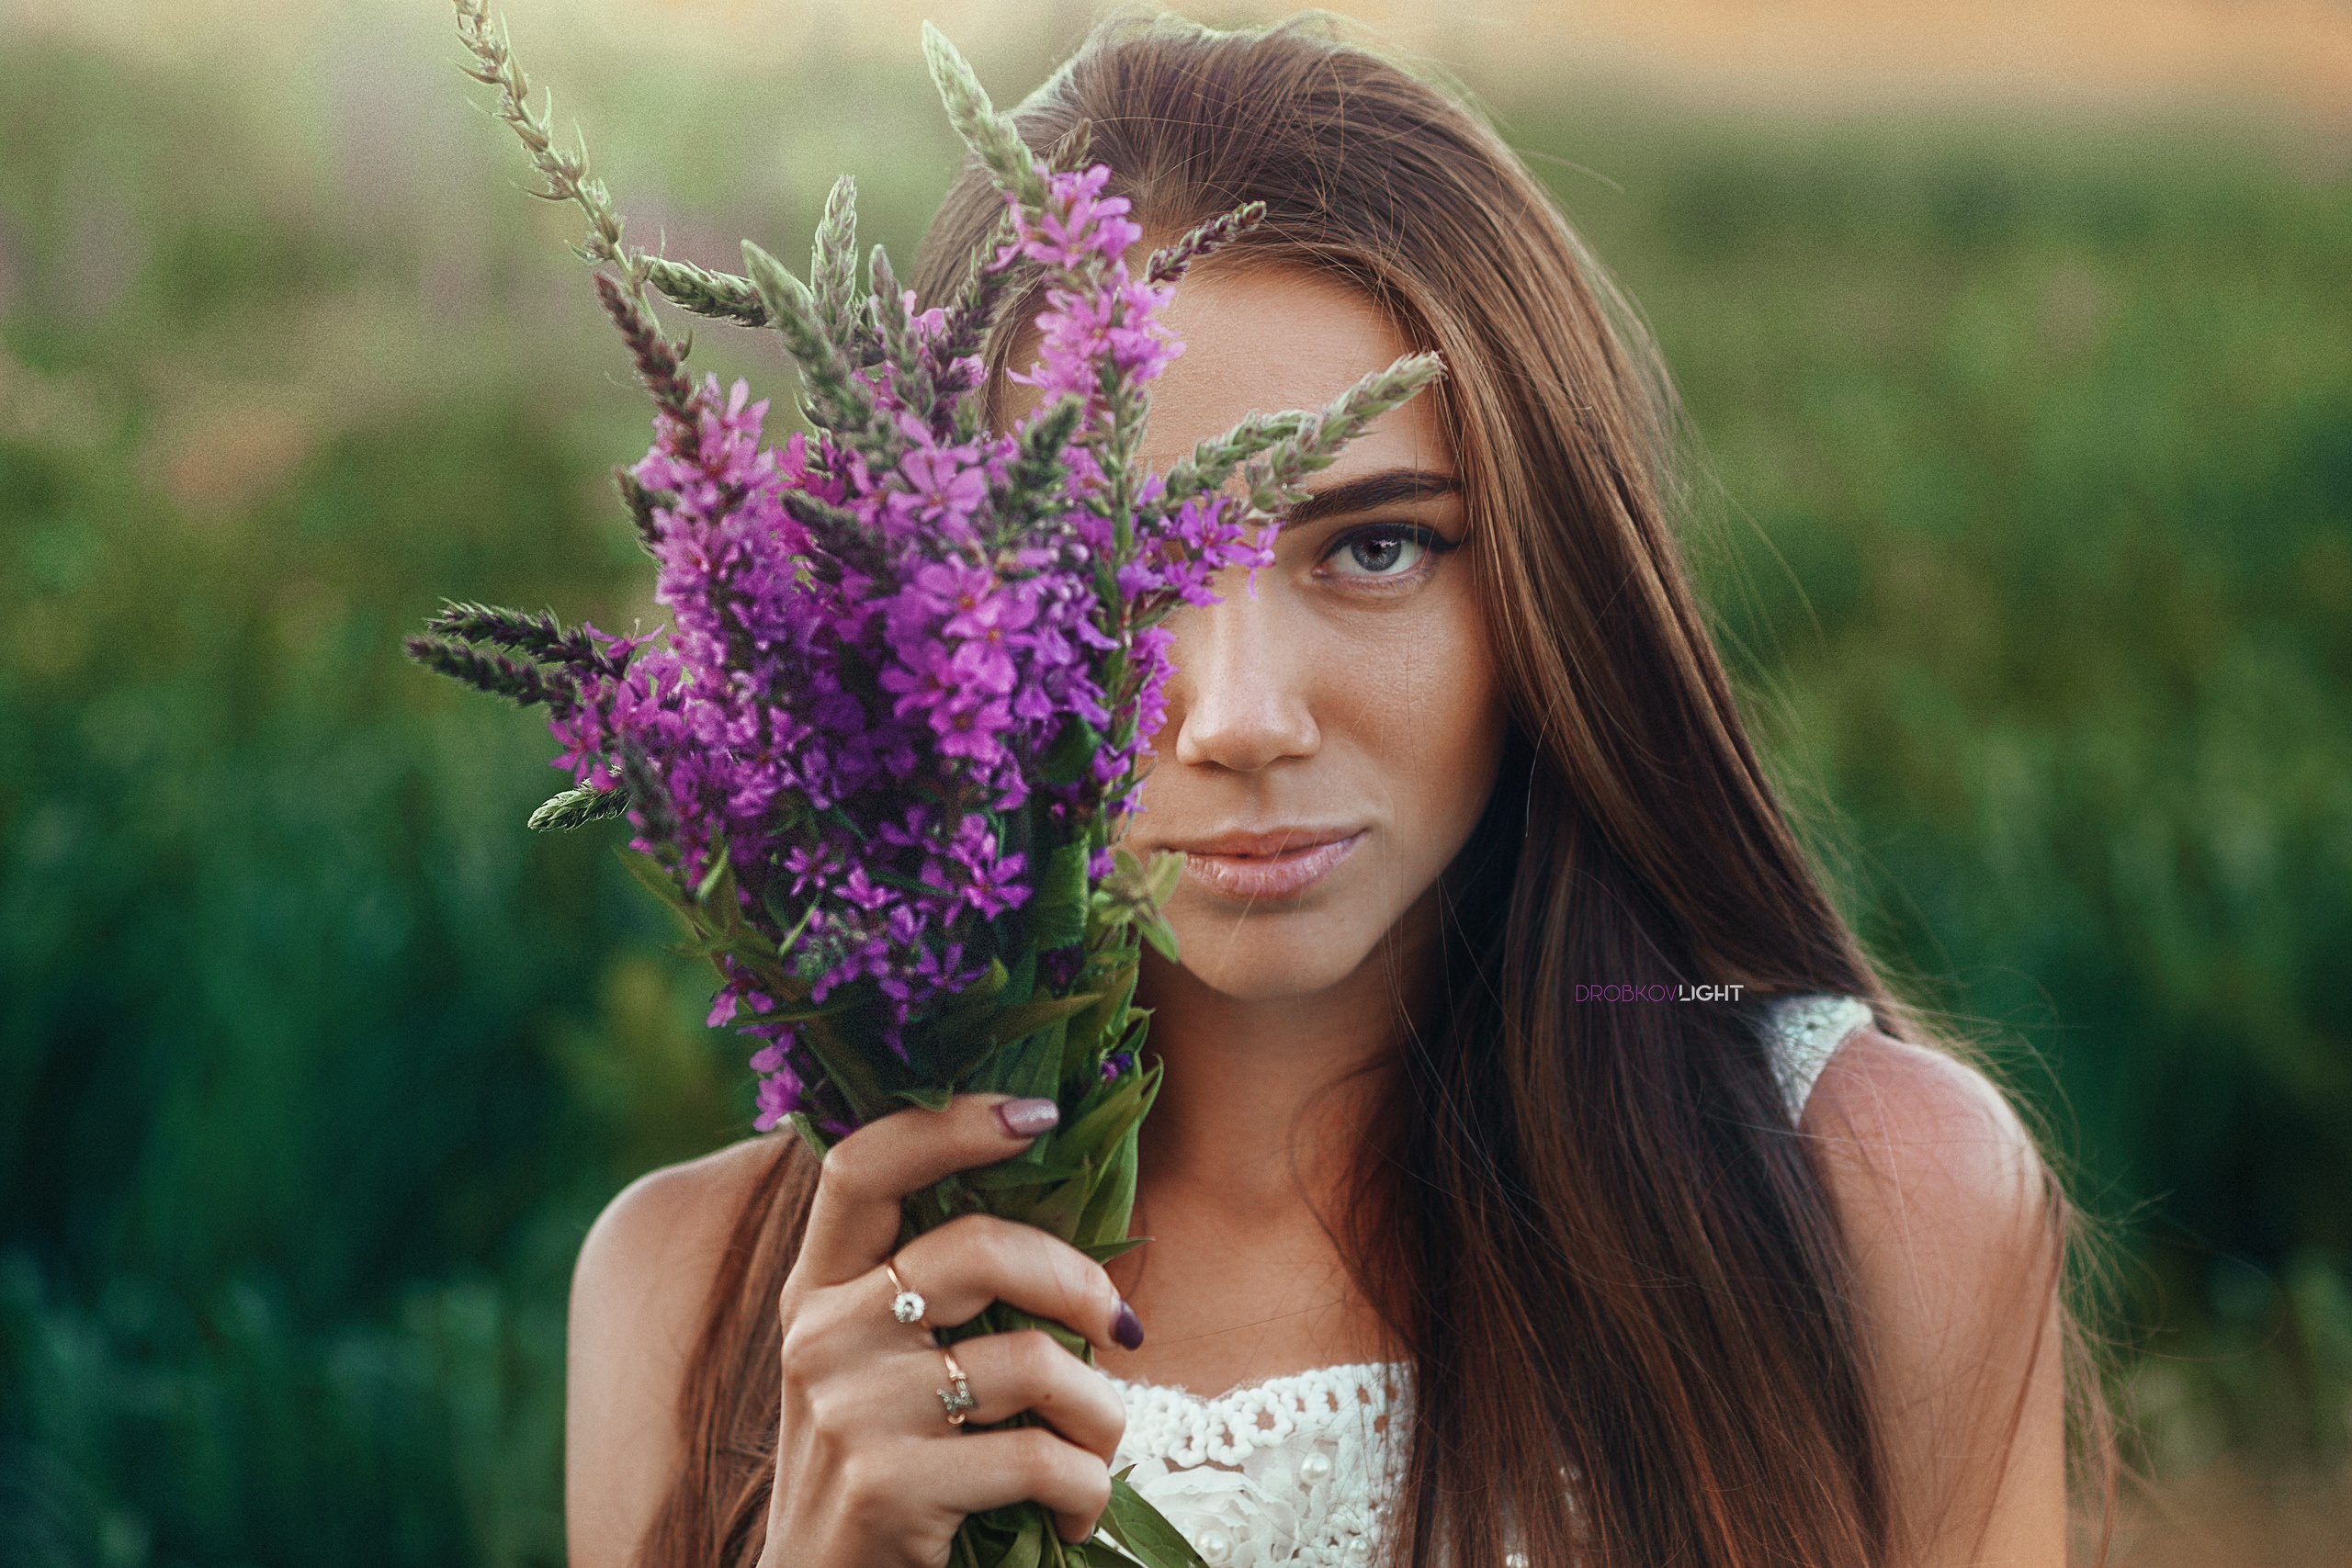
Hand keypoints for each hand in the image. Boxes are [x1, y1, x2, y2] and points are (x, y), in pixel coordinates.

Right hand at [754, 1094, 1140, 1567]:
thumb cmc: (886, 1468)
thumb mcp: (877, 1366)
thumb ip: (935, 1288)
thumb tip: (1056, 1186)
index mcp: (817, 1287)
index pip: (864, 1165)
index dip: (952, 1123)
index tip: (1039, 1112)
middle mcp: (820, 1336)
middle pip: (981, 1248)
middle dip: (1078, 1281)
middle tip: (1118, 1326)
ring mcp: (850, 1411)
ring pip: (1034, 1363)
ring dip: (1101, 1414)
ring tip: (1097, 1449)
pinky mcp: (888, 1486)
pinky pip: (1042, 1458)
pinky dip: (1086, 1490)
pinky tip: (1074, 1514)